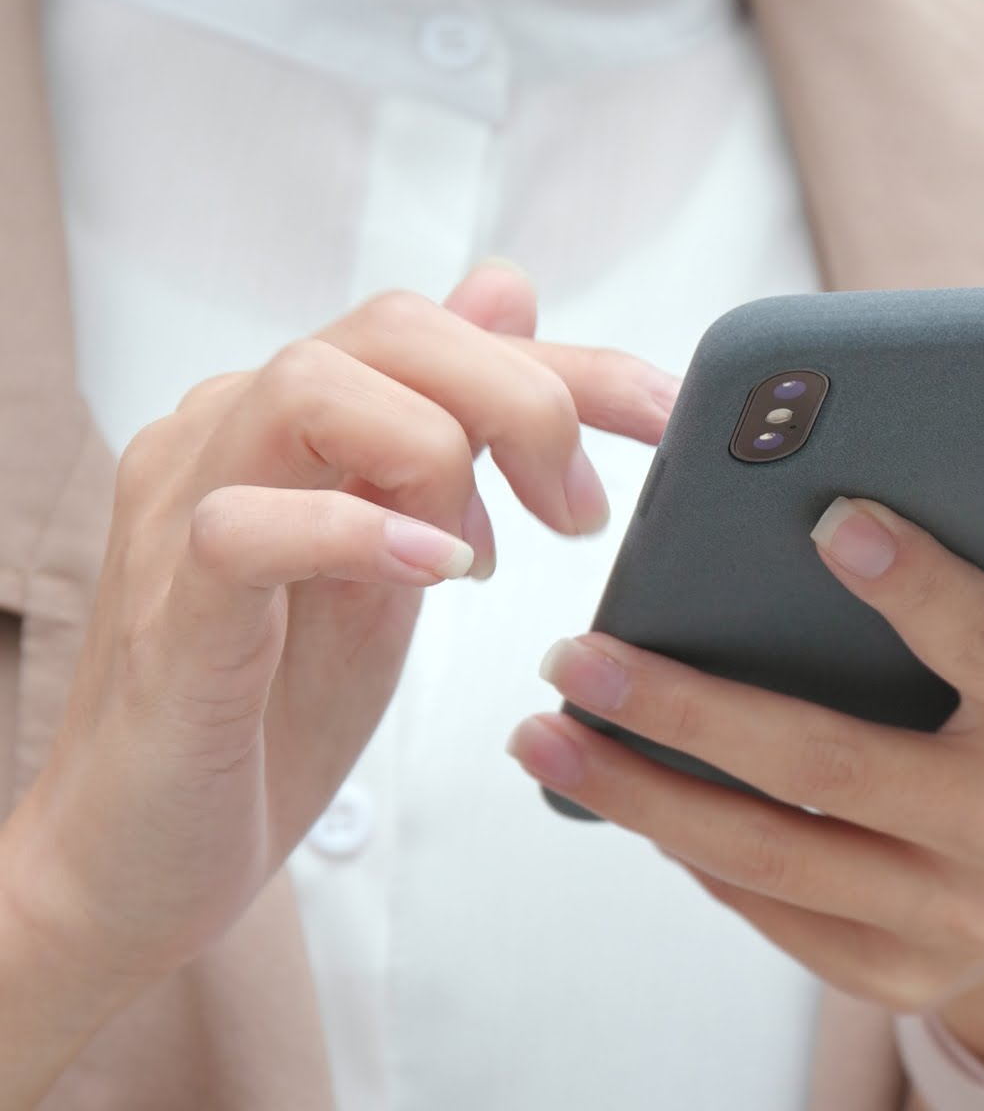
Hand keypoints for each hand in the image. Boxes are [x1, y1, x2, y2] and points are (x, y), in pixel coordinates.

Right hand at [0, 264, 678, 1100]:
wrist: (149, 854)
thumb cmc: (269, 710)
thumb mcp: (397, 557)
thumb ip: (448, 432)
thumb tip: (509, 294)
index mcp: (289, 421)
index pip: (440, 336)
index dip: (572, 365)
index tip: (671, 418)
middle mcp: (227, 437)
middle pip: (388, 331)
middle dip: (524, 399)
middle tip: (581, 514)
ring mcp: (183, 511)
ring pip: (310, 387)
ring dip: (439, 455)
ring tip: (489, 559)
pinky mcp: (172, 612)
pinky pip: (245, 525)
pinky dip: (354, 535)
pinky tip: (434, 575)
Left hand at [514, 498, 983, 1087]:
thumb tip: (975, 450)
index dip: (913, 583)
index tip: (823, 515)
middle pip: (832, 765)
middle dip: (689, 710)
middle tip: (574, 654)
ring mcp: (961, 919)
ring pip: (773, 855)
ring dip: (641, 796)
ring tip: (543, 737)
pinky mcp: (901, 976)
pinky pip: (769, 909)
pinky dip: (685, 847)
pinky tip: (617, 794)